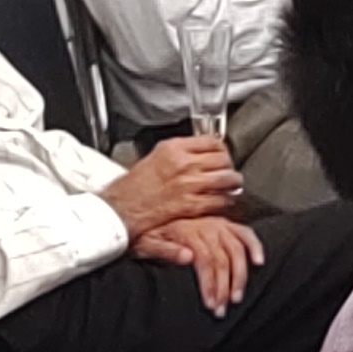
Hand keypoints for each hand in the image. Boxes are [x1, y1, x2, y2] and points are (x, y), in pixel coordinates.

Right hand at [103, 136, 241, 238]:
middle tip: (229, 173)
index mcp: (173, 148)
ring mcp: (188, 184)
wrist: (119, 209)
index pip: (211, 141)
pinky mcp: (190, 204)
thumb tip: (198, 154)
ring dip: (233, 184)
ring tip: (231, 188)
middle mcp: (183, 163)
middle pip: (223, 159)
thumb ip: (178, 154)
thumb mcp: (154, 157)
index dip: (222, 150)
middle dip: (230, 167)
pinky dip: (226, 201)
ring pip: (226, 179)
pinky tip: (223, 202)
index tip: (223, 156)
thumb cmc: (132, 188)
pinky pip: (220, 200)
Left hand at [136, 212, 262, 312]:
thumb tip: (187, 258)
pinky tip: (258, 262)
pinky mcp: (224, 224)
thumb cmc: (146, 233)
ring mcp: (217, 224)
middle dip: (224, 287)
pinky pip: (244, 233)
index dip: (210, 284)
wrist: (145, 213)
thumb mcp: (146, 242)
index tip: (210, 303)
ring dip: (239, 276)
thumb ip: (165, 250)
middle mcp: (205, 226)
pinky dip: (254, 246)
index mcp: (186, 230)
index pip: (205, 260)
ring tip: (236, 297)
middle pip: (222, 259)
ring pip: (236, 250)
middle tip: (221, 308)